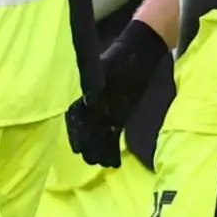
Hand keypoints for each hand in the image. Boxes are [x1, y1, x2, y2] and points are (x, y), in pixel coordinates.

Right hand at [66, 20, 169, 167]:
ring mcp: (107, 109)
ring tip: (100, 164)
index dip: (76, 132)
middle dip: (87, 144)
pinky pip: (113, 132)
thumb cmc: (122, 57)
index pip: (76, 116)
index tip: (77, 148)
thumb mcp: (108, 68)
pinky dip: (112, 145)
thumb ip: (97, 86)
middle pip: (86, 127)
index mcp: (86, 91)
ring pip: (98, 132)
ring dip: (99, 148)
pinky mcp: (120, 113)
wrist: (140, 52)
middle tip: (88, 159)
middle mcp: (93, 103)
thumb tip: (89, 103)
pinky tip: (113, 160)